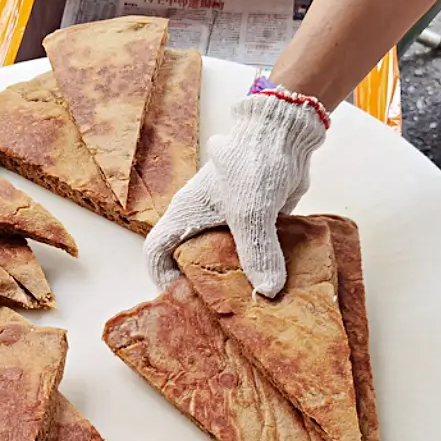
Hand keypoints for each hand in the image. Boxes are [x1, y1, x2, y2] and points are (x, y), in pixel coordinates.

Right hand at [143, 88, 328, 298]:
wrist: (284, 131)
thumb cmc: (253, 163)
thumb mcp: (252, 213)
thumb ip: (258, 253)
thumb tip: (267, 292)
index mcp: (185, 214)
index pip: (156, 251)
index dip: (162, 278)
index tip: (183, 297)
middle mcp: (200, 219)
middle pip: (188, 260)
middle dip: (200, 286)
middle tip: (219, 309)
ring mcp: (226, 220)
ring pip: (220, 258)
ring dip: (232, 280)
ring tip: (247, 303)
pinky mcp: (251, 220)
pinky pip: (247, 251)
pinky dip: (256, 268)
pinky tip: (272, 283)